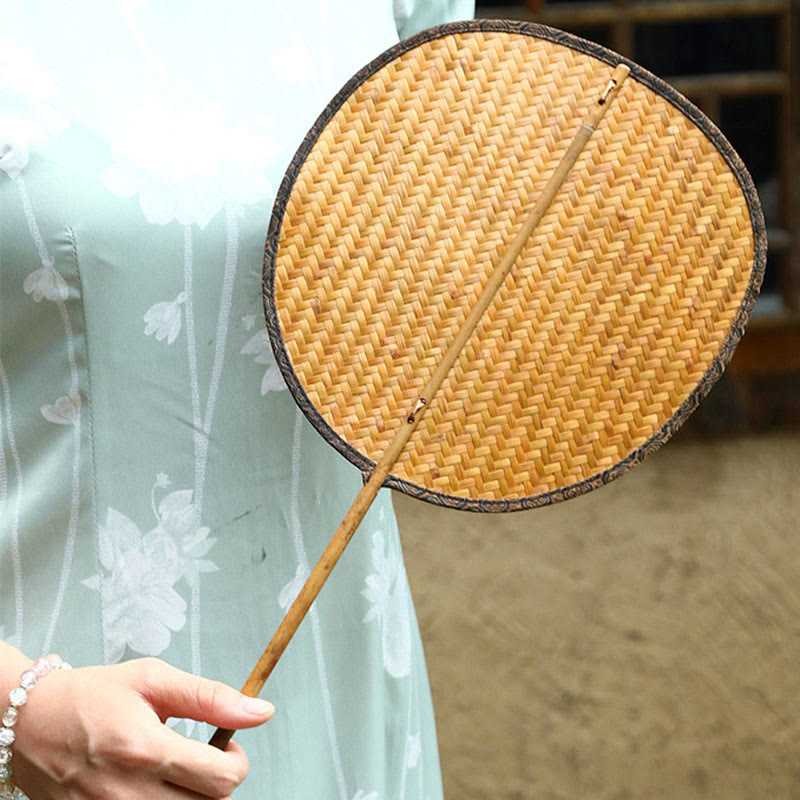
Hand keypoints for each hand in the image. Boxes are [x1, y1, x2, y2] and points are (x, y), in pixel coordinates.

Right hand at [11, 658, 273, 799]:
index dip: (237, 761)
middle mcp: (127, 792)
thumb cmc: (92, 694)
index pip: (222, 779)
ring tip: (176, 770)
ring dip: (191, 795)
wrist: (29, 721)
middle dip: (217, 781)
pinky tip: (153, 784)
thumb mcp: (153, 679)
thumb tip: (261, 711)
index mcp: (146, 749)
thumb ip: (211, 698)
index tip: (226, 746)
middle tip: (202, 758)